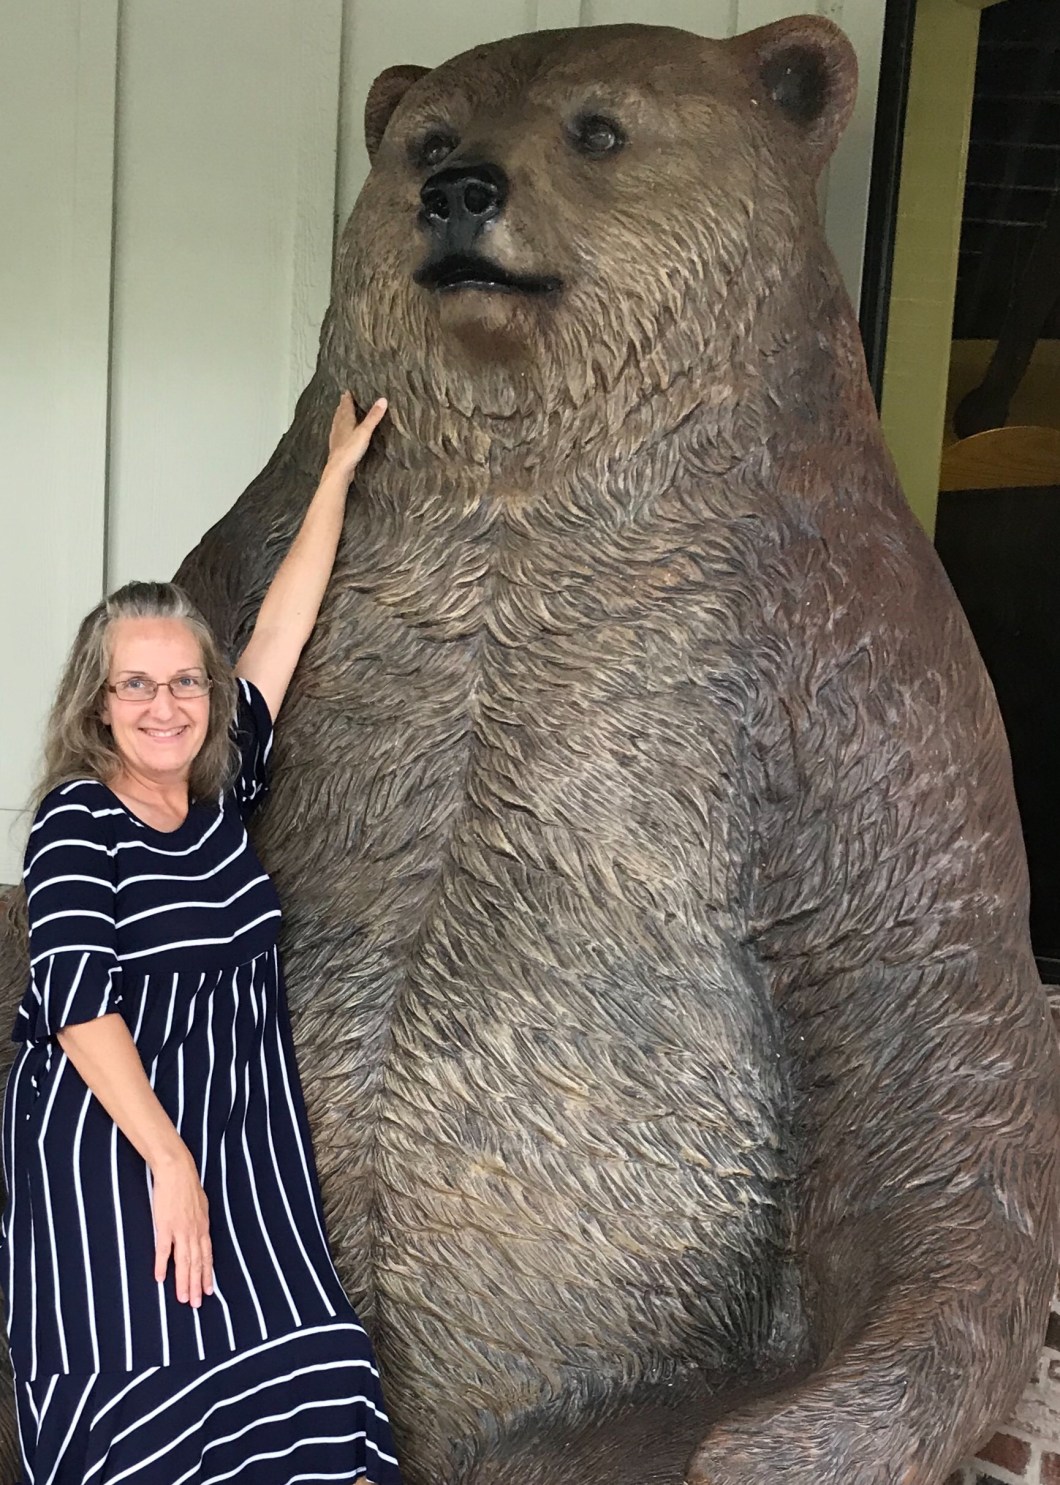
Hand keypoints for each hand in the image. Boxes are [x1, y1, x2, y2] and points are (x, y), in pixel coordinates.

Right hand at [151, 1149, 212, 1306]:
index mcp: (203, 1228)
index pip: (207, 1257)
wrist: (177, 1171)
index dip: (207, 1275)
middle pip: (196, 1263)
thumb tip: (202, 1234)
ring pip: (183, 1261)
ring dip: (183, 1281)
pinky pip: (163, 1250)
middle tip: (196, 1304)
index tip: (209, 1291)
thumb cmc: (188, 1187)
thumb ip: (201, 1223)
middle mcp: (194, 1232)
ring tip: (183, 1299)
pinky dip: (161, 1265)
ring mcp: (180, 1230)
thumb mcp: (202, 1206)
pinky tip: (159, 1279)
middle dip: (196, 1285)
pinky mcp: (165, 1226)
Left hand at [326, 391, 387, 483]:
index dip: (347, 397)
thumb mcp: (365, 431)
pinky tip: (341, 432)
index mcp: (345, 420)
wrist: (339, 469)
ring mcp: (337, 437)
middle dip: (343, 405)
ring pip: (338, 422)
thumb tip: (383, 399)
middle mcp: (338, 426)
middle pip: (340, 412)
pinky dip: (340, 429)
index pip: (346, 405)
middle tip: (344, 398)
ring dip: (340, 416)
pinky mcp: (337, 447)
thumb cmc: (351, 449)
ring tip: (342, 412)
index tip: (348, 390)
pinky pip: (338, 433)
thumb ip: (373, 416)